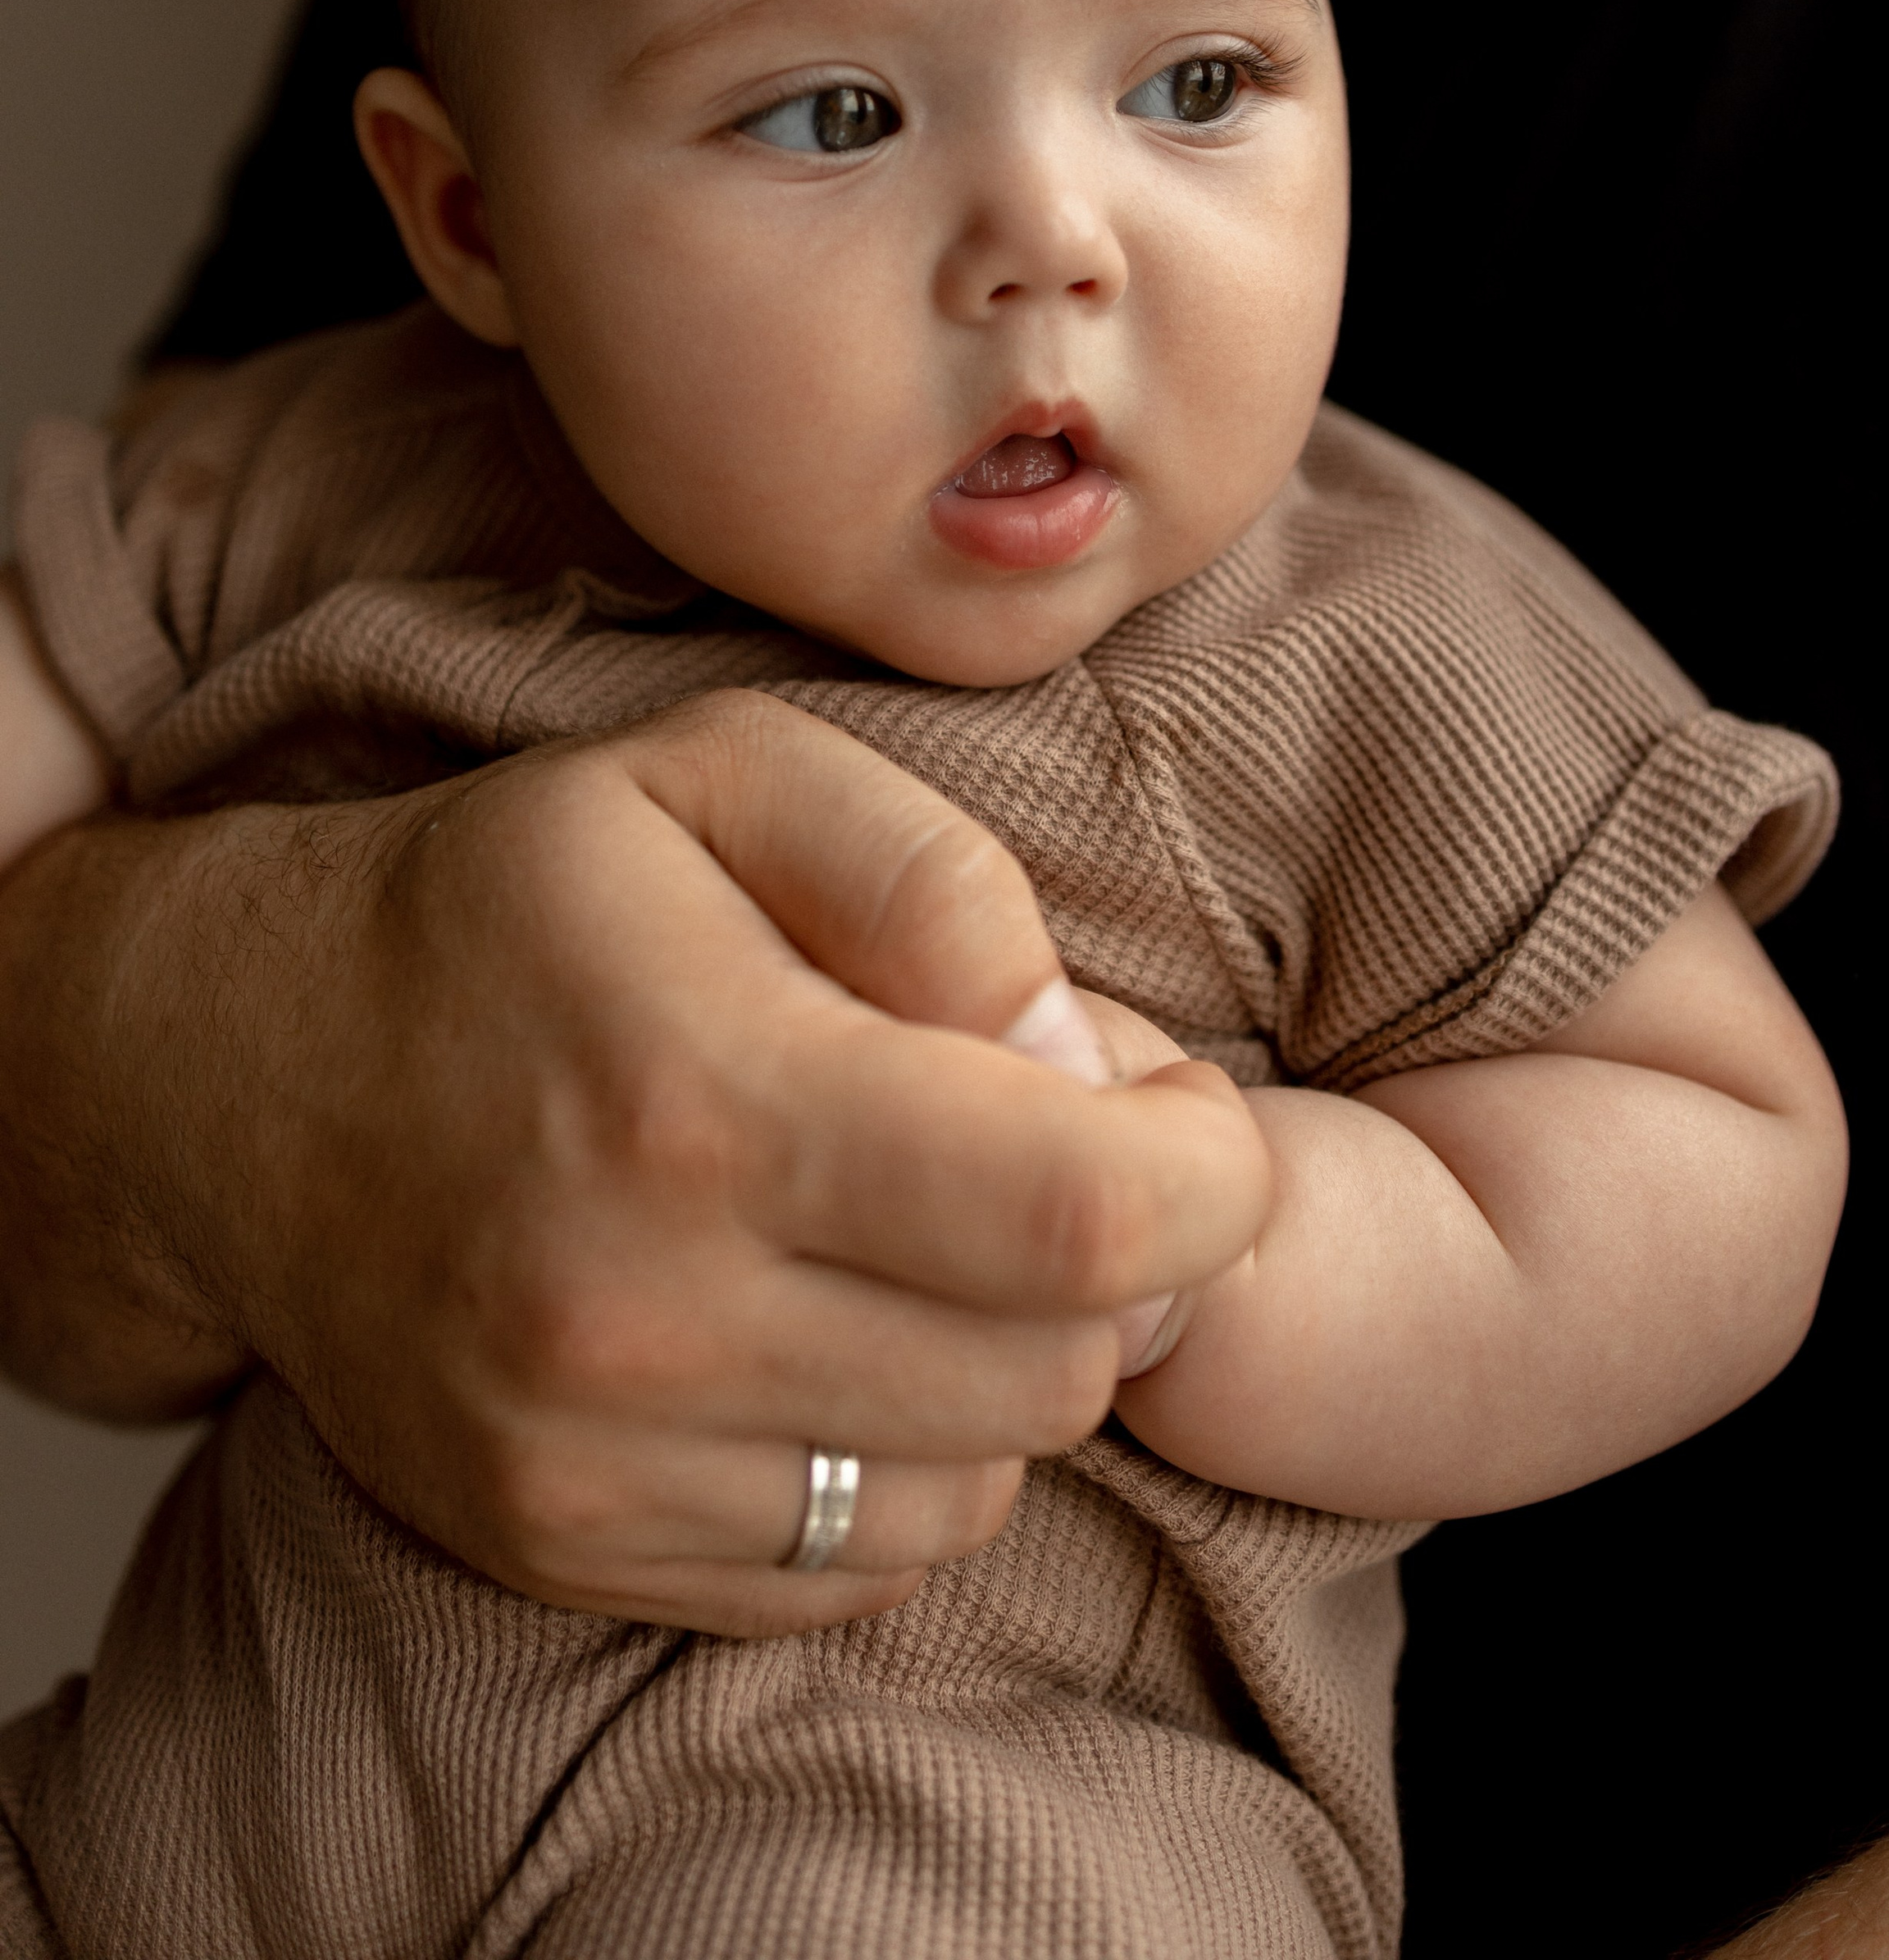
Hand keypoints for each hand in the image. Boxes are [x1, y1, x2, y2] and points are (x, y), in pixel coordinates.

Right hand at [0, 691, 1270, 1632]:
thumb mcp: (727, 769)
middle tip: (1045, 1155)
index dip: (1207, 1175)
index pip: (1083, 1221)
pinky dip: (897, 1459)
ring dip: (1005, 1364)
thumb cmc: (522, 896)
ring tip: (919, 1235)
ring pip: (977, 1487)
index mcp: (705, 1092)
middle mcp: (645, 1312)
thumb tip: (1077, 1065)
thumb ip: (940, 883)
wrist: (238, 1075)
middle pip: (1055, 1370)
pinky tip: (829, 1328)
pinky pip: (855, 1564)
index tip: (1180, 1114)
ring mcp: (594, 1461)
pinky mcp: (565, 1548)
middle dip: (1117, 1265)